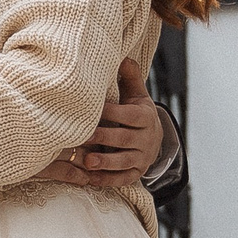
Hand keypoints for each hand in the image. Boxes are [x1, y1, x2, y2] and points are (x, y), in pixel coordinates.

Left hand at [36, 58, 173, 189]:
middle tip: (82, 136)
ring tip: (87, 161)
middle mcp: (146, 139)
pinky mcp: (136, 173)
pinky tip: (90, 179)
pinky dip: (107, 179)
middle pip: (124, 138)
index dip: (112, 112)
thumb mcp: (136, 95)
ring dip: (105, 162)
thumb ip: (130, 78)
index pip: (128, 114)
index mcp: (145, 117)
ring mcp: (142, 158)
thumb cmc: (136, 113)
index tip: (92, 110)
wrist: (155, 139)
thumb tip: (124, 57)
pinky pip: (123, 178)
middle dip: (104, 138)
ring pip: (124, 161)